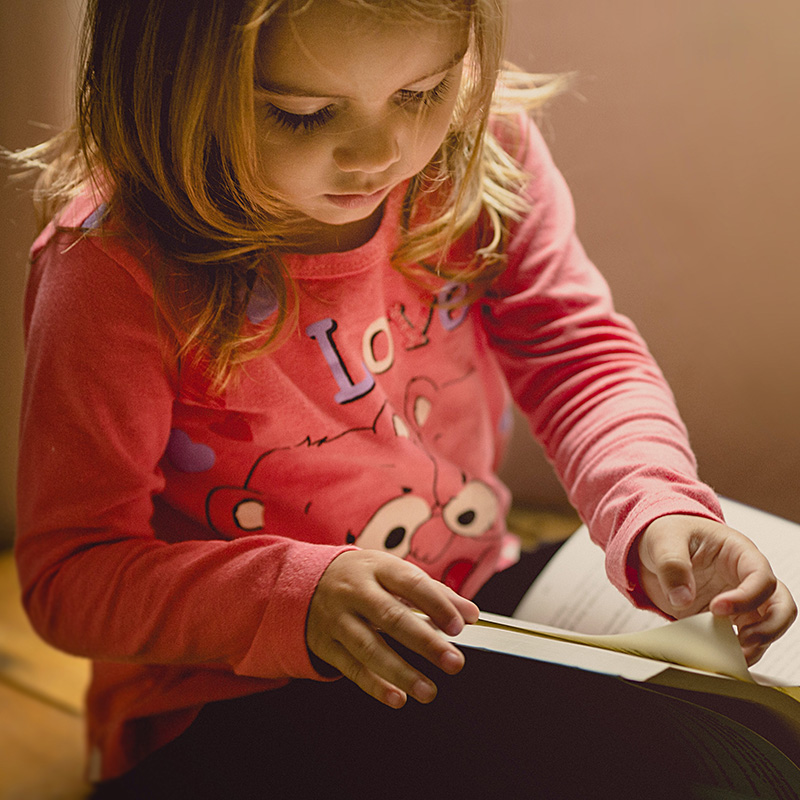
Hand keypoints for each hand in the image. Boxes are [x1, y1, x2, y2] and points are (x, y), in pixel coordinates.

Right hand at [307, 550, 478, 707]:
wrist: (306, 582)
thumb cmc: (364, 579)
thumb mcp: (393, 573)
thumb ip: (434, 592)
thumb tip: (470, 614)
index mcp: (377, 567)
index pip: (411, 583)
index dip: (436, 604)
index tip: (459, 626)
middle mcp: (355, 591)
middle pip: (391, 617)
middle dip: (425, 642)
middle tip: (453, 662)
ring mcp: (337, 618)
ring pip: (369, 647)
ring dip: (401, 672)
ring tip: (428, 690)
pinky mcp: (325, 644)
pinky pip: (351, 667)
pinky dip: (374, 685)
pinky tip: (397, 697)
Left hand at [637, 514, 796, 664]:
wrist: (656, 547)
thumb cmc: (669, 532)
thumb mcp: (664, 539)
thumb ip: (672, 565)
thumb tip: (682, 598)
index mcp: (739, 553)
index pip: (761, 577)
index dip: (746, 597)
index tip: (717, 608)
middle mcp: (746, 579)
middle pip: (781, 606)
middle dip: (769, 628)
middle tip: (742, 641)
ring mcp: (740, 601)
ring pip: (768, 627)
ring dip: (757, 645)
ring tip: (731, 654)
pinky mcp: (726, 619)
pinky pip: (743, 638)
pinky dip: (737, 651)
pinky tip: (721, 656)